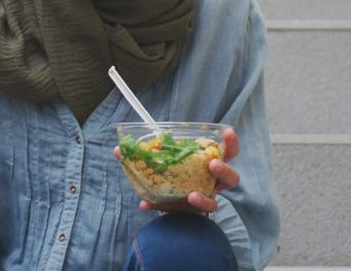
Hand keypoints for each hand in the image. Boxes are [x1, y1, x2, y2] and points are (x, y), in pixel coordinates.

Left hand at [114, 127, 240, 215]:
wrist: (169, 206)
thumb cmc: (172, 180)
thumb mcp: (161, 164)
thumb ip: (142, 157)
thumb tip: (119, 150)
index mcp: (208, 165)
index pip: (227, 152)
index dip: (230, 142)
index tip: (227, 132)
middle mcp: (212, 184)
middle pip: (231, 177)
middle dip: (224, 170)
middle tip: (212, 164)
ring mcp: (203, 202)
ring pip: (215, 203)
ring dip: (204, 199)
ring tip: (192, 195)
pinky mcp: (191, 217)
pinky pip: (183, 218)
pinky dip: (165, 209)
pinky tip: (148, 204)